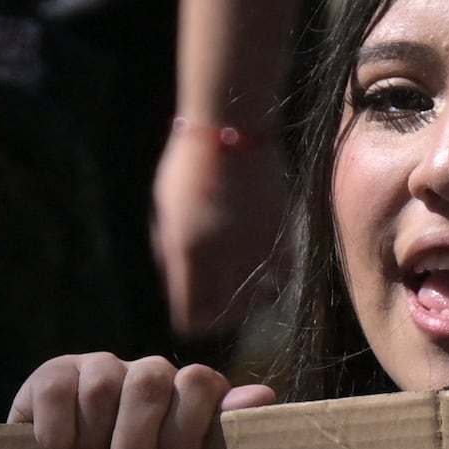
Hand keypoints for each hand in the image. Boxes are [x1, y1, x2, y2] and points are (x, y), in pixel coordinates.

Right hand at [12, 351, 271, 448]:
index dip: (187, 432)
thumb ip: (221, 439)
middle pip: (150, 383)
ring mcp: (99, 369)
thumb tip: (263, 397)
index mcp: (184, 395)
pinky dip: (59, 430)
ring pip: (103, 388)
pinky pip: (58, 389)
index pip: (199, 383)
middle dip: (139, 446)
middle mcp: (145, 374)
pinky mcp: (53, 374)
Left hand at [155, 122, 291, 339]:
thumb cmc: (189, 166)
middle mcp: (227, 256)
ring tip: (239, 285)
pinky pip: (284, 277)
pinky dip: (274, 280)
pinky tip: (262, 268)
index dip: (190, 320)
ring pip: (259, 300)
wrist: (232, 128)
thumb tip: (179, 288)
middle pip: (228, 317)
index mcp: (190, 251)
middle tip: (215, 304)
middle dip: (219, 316)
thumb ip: (171, 253)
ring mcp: (259, 245)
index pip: (193, 316)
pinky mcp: (284, 233)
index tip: (191, 313)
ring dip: (248, 300)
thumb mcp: (165, 212)